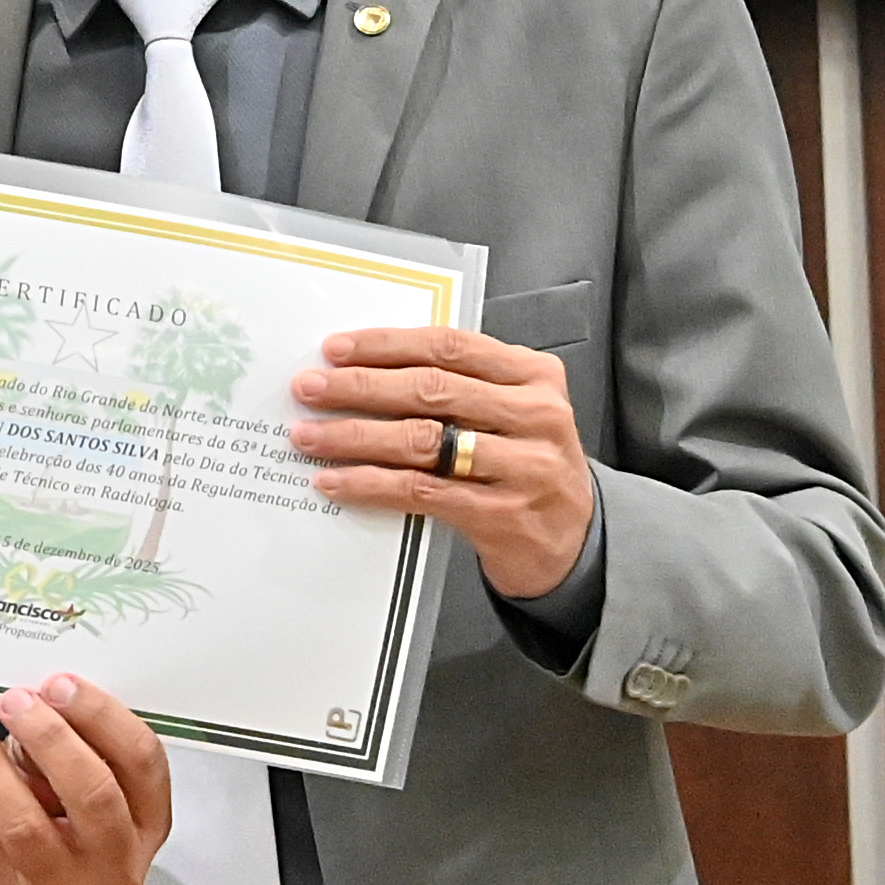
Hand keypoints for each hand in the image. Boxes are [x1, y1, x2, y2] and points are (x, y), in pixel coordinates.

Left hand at [0, 674, 169, 884]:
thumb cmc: (61, 820)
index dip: (102, 717)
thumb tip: (35, 698)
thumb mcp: (87, 782)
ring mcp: (54, 878)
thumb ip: (78, 743)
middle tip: (17, 701)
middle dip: (51, 738)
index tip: (62, 684)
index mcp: (145, 819)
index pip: (142, 761)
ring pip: (21, 820)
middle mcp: (110, 855)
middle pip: (92, 794)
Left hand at [290, 325, 595, 599]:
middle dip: (359, 387)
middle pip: (429, 389)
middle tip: (309, 387)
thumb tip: (366, 369)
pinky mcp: (501, 514)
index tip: (336, 349)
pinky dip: (370, 483)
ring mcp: (522, 466)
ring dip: (354, 436)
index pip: (449, 346)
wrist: (574, 540)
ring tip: (309, 435)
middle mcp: (534, 415)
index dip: (386, 344)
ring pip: (420, 440)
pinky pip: (420, 491)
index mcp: (534, 376)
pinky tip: (336, 480)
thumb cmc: (528, 466)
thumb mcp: (512, 412)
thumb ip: (460, 386)